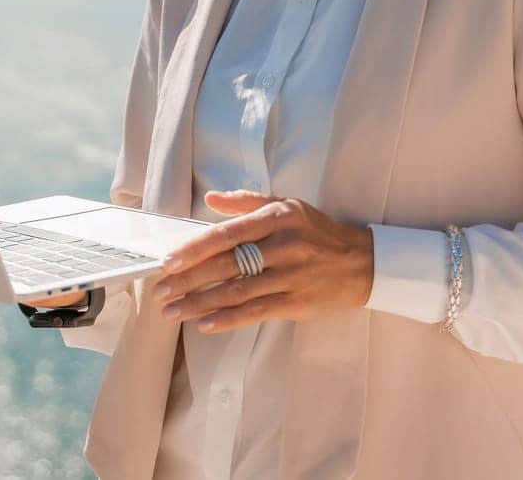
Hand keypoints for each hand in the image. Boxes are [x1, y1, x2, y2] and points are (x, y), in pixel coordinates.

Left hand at [152, 190, 373, 332]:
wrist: (362, 263)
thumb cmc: (317, 231)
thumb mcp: (287, 206)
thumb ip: (246, 202)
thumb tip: (210, 198)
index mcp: (277, 218)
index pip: (228, 235)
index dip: (196, 249)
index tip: (169, 260)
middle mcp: (283, 247)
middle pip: (227, 265)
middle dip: (189, 279)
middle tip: (161, 289)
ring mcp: (290, 277)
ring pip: (237, 292)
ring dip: (200, 303)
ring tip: (171, 311)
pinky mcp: (296, 302)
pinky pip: (255, 312)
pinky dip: (227, 319)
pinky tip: (203, 324)